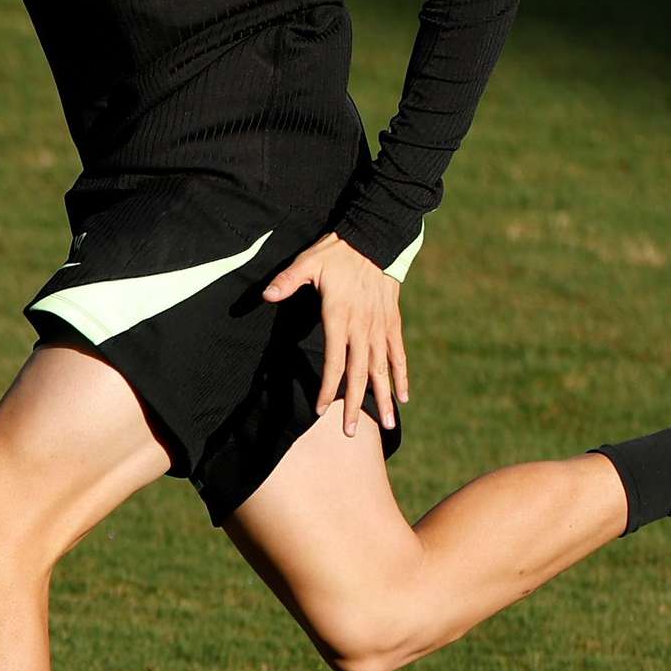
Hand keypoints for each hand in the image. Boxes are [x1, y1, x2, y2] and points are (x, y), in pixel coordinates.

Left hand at [260, 232, 406, 435]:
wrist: (376, 237)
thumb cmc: (337, 252)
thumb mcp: (308, 262)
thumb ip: (288, 281)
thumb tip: (266, 295)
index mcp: (340, 317)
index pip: (334, 361)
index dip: (328, 386)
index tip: (323, 409)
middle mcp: (363, 327)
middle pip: (359, 373)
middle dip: (355, 404)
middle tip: (351, 433)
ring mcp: (380, 326)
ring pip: (382, 369)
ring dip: (383, 397)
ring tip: (387, 424)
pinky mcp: (392, 322)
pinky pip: (398, 353)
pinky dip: (401, 375)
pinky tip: (403, 396)